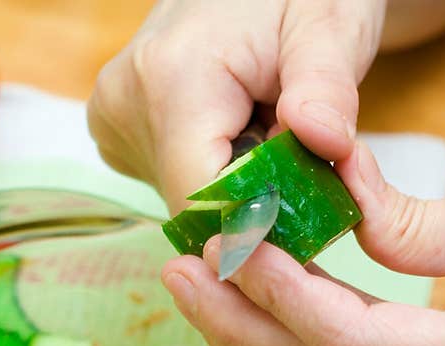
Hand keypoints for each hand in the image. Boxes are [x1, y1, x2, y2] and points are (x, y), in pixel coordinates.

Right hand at [88, 0, 385, 213]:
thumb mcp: (330, 24)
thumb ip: (328, 86)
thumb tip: (326, 143)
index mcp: (171, 80)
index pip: (206, 200)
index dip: (262, 223)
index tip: (314, 214)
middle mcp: (126, 106)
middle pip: (197, 205)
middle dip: (259, 199)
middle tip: (303, 151)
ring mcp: (114, 120)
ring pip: (186, 199)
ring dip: (240, 187)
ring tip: (268, 125)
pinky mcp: (117, 130)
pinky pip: (174, 179)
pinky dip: (217, 171)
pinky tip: (239, 127)